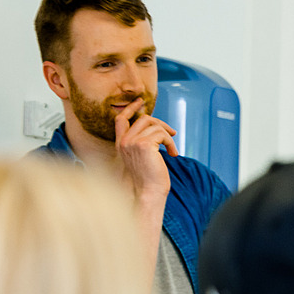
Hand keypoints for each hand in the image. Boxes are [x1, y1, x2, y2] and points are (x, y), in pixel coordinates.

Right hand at [114, 97, 177, 215]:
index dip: (131, 108)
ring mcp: (132, 142)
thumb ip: (143, 142)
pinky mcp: (143, 145)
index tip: (141, 101)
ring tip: (172, 151)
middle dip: (161, 123)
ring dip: (168, 137)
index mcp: (120, 144)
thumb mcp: (142, 157)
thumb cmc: (149, 179)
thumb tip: (157, 128)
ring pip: (155, 125)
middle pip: (143, 119)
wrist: (148, 193)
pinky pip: (162, 134)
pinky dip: (171, 143)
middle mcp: (124, 141)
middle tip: (173, 133)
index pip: (121, 119)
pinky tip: (173, 154)